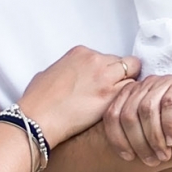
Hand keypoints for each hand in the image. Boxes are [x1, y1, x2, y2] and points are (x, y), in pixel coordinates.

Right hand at [16, 46, 140, 146]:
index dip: (109, 71)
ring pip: (133, 74)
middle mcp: (95, 60)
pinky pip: (132, 91)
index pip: (108, 57)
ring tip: (119, 102)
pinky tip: (121, 109)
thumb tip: (72, 76)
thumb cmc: (38, 101)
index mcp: (80, 53)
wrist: (37, 118)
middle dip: (121, 77)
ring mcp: (105, 76)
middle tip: (114, 94)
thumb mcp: (49, 73)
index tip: (104, 83)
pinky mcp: (111, 95)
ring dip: (128, 87)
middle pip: (123, 63)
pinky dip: (129, 99)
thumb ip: (67, 69)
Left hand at [100, 69, 171, 164]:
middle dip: (138, 143)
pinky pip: (170, 104)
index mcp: (130, 93)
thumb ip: (134, 133)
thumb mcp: (150, 127)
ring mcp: (163, 81)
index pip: (112, 115)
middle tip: (151, 161)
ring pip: (147, 110)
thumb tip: (118, 158)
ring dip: (154, 138)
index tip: (129, 157)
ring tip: (163, 155)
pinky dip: (169, 126)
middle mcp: (144, 85)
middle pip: (128, 115)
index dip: (117, 139)